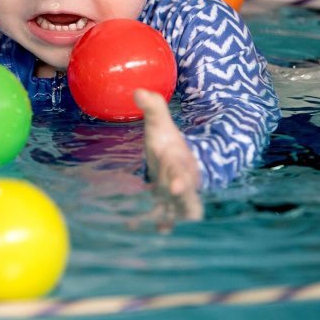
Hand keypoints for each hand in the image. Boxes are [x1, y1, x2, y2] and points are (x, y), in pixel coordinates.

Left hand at [133, 88, 203, 231]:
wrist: (178, 158)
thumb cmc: (168, 141)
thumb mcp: (161, 123)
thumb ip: (153, 107)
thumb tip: (137, 91)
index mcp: (180, 163)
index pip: (182, 171)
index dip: (180, 179)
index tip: (176, 186)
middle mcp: (182, 184)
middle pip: (188, 200)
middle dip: (183, 207)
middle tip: (176, 218)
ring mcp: (176, 199)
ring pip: (175, 214)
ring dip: (165, 221)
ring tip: (145, 228)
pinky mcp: (166, 207)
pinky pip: (160, 218)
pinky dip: (151, 224)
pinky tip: (132, 227)